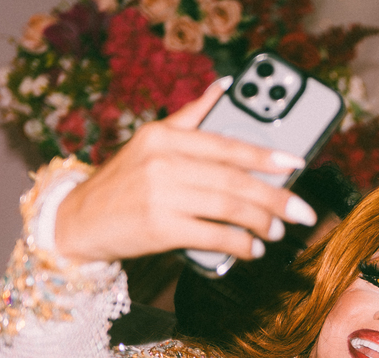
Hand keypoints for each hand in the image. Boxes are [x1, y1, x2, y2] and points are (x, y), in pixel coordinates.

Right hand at [55, 77, 314, 263]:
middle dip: (275, 198)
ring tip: (277, 231)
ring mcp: (160, 196)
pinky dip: (239, 244)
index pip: (226, 144)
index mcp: (165, 136)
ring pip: (228, 207)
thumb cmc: (123, 182)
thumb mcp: (150, 141)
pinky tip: (251, 249)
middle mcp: (163, 162)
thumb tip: (224, 88)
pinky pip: (213, 236)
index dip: (266, 155)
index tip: (296, 164)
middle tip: (300, 211)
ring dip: (261, 223)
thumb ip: (190, 117)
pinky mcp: (160, 228)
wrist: (78, 220)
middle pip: (234, 180)